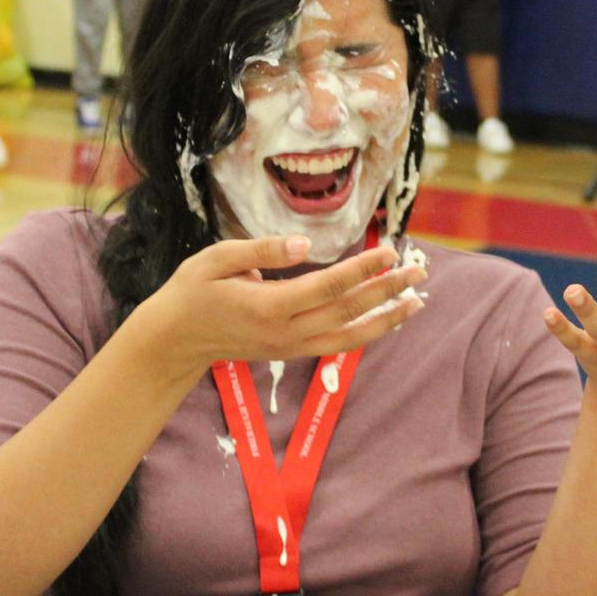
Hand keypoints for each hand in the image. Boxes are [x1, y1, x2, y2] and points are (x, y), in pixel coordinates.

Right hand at [130, 236, 428, 372]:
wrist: (176, 339)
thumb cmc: (193, 290)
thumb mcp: (217, 259)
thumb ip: (262, 250)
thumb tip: (304, 243)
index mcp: (269, 305)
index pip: (329, 286)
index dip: (363, 270)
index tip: (390, 252)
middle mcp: (286, 332)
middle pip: (347, 311)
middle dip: (386, 291)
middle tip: (419, 271)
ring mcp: (290, 347)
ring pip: (349, 335)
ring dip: (386, 319)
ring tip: (417, 302)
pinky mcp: (291, 353)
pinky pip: (337, 345)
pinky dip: (365, 333)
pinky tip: (385, 320)